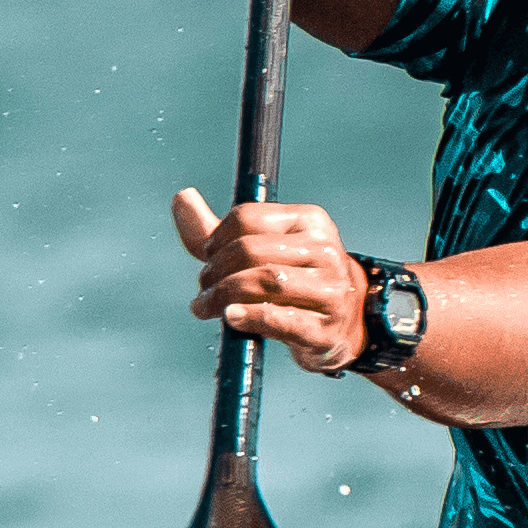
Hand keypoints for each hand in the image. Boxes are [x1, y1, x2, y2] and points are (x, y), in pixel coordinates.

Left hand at [173, 188, 366, 373]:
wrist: (346, 325)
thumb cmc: (294, 282)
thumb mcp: (262, 250)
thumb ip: (216, 230)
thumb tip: (181, 197)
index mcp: (309, 221)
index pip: (246, 218)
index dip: (215, 240)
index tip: (206, 259)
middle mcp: (325, 250)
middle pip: (250, 250)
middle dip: (216, 270)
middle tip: (203, 289)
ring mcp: (330, 290)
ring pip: (265, 281)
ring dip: (223, 295)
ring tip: (207, 306)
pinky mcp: (325, 329)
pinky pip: (280, 318)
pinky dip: (249, 316)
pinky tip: (230, 317)